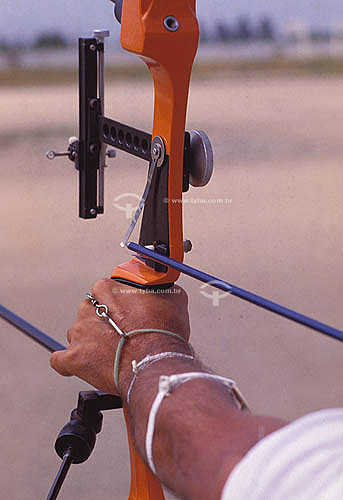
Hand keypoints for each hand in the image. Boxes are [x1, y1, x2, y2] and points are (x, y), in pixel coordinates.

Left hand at [50, 280, 189, 394]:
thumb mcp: (172, 299)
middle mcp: (87, 308)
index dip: (117, 304)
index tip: (126, 313)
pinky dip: (70, 363)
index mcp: (106, 289)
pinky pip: (61, 360)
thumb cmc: (163, 332)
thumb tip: (161, 289)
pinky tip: (82, 366)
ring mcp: (79, 333)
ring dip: (89, 343)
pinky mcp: (74, 358)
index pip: (104, 290)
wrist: (155, 363)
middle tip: (120, 335)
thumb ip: (160, 290)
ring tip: (109, 354)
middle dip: (102, 323)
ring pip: (78, 335)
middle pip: (89, 312)